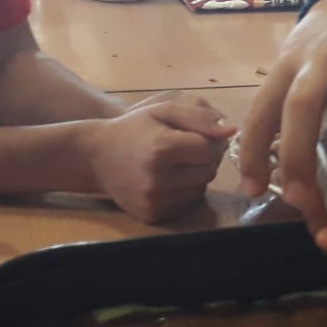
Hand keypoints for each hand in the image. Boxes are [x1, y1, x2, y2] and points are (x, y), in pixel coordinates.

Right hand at [82, 93, 235, 222]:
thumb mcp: (163, 111)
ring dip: (196, 174)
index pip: (211, 147)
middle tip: (186, 147)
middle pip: (210, 169)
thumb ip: (199, 116)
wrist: (95, 157)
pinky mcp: (152, 215)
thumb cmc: (133, 128)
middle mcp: (158, 179)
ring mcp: (154, 200)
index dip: (210, 138)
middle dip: (205, 157)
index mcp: (162, 148)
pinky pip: (187, 203)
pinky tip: (167, 178)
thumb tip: (231, 131)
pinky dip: (184, 190)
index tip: (197, 134)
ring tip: (175, 162)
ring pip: (201, 188)